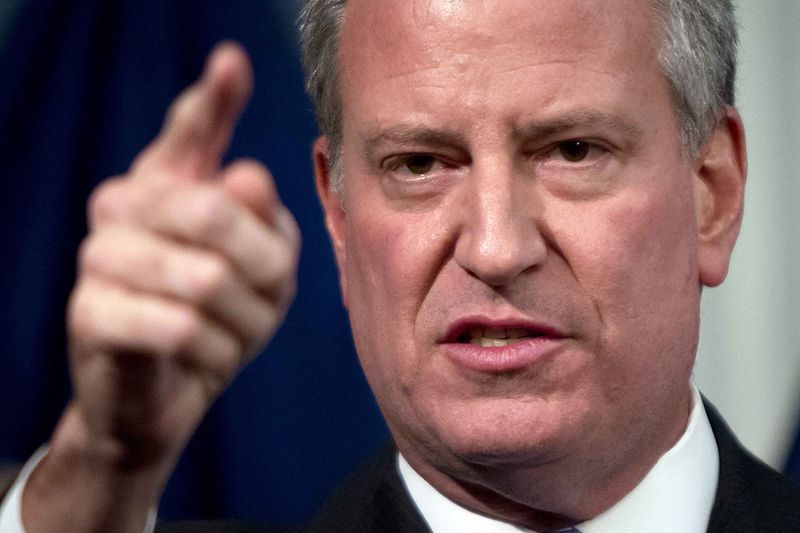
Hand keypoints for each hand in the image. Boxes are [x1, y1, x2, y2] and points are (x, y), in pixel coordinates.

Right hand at [22, 43, 299, 531]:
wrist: (167, 397)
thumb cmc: (220, 321)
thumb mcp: (263, 271)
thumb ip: (261, 222)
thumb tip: (244, 175)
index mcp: (168, 187)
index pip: (189, 135)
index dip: (211, 101)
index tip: (233, 62)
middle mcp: (124, 207)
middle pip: (216, 212)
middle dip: (264, 271)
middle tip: (264, 303)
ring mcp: (99, 257)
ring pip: (207, 279)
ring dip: (242, 323)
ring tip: (229, 336)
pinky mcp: (88, 314)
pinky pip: (181, 327)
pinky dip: (211, 352)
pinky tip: (200, 357)